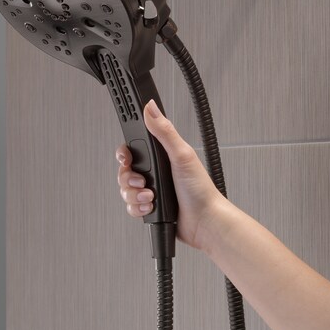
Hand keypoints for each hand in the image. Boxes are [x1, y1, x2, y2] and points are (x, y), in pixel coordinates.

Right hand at [116, 99, 225, 251]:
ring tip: (151, 197)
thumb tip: (151, 108)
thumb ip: (164, 131)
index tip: (126, 158)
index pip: (133, 150)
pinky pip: (131, 207)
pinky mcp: (149, 207)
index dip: (124, 154)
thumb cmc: (200, 190)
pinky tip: (151, 207)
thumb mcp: (182, 154)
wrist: (204, 222)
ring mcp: (152, 190)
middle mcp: (156, 173)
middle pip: (125, 171)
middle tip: (143, 181)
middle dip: (129, 179)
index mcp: (162, 157)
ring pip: (126, 190)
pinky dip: (138, 208)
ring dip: (135, 195)